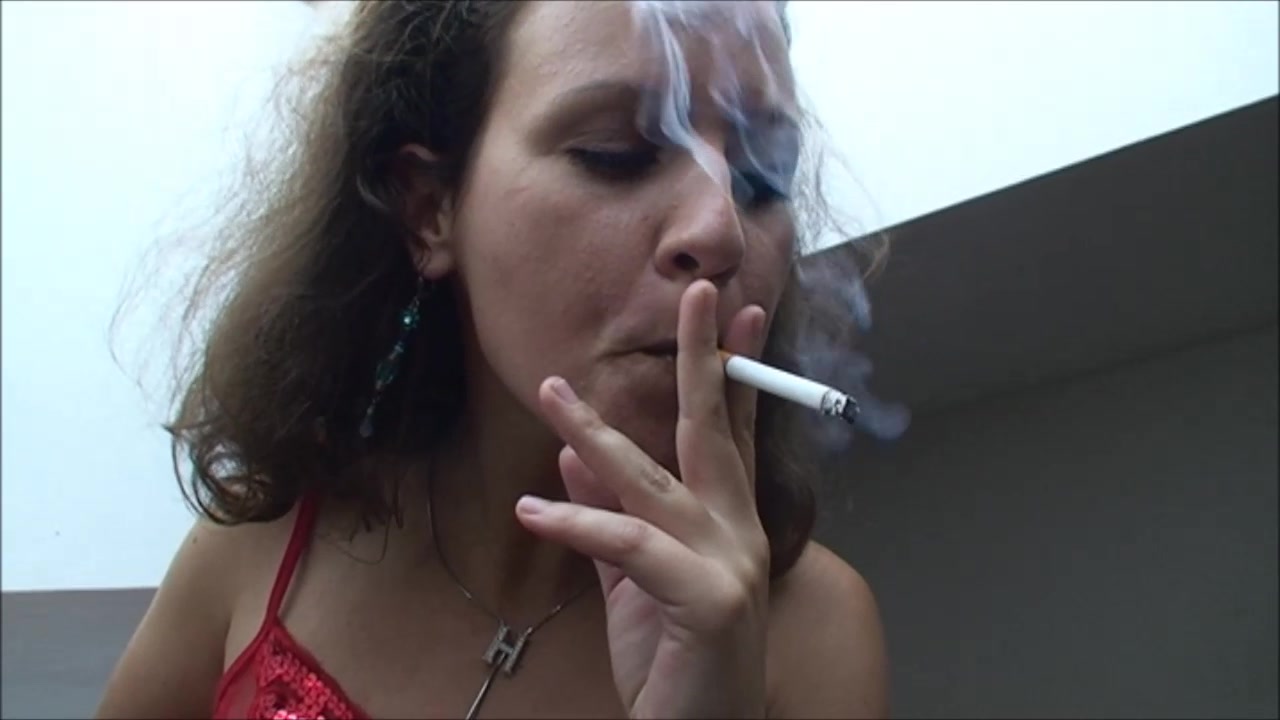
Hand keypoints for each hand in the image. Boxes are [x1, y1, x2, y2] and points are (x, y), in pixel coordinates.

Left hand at [516, 280, 770, 718]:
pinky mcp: (707, 600)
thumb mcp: (631, 581)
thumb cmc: (674, 663)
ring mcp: (729, 565)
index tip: (731, 316)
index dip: (730, 372)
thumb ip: (611, 516)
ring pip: (653, 481)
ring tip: (551, 389)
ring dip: (596, 431)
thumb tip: (574, 453)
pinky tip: (532, 508)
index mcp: (727, 525)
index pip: (728, 434)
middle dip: (702, 357)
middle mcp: (737, 534)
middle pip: (713, 431)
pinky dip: (577, 522)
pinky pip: (629, 546)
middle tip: (695, 290)